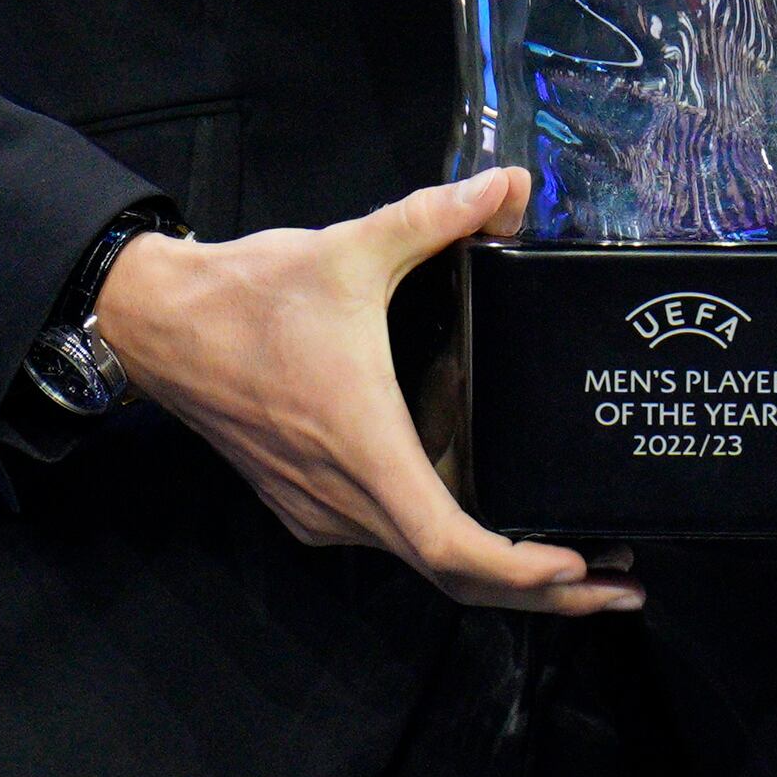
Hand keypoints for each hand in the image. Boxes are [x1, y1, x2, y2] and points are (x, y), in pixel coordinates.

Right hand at [91, 169, 631, 614]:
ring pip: (423, 562)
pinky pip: (392, 537)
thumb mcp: (350, 248)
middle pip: (454, 576)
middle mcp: (344, 499)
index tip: (579, 566)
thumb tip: (510, 185)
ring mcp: (322, 510)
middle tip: (620, 587)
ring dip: (502, 572)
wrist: (156, 324)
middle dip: (543, 592)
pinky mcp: (309, 502)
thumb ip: (435, 216)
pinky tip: (499, 518)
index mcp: (364, 449)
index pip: (451, 547)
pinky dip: (454, 544)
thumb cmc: (250, 295)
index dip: (521, 571)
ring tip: (580, 560)